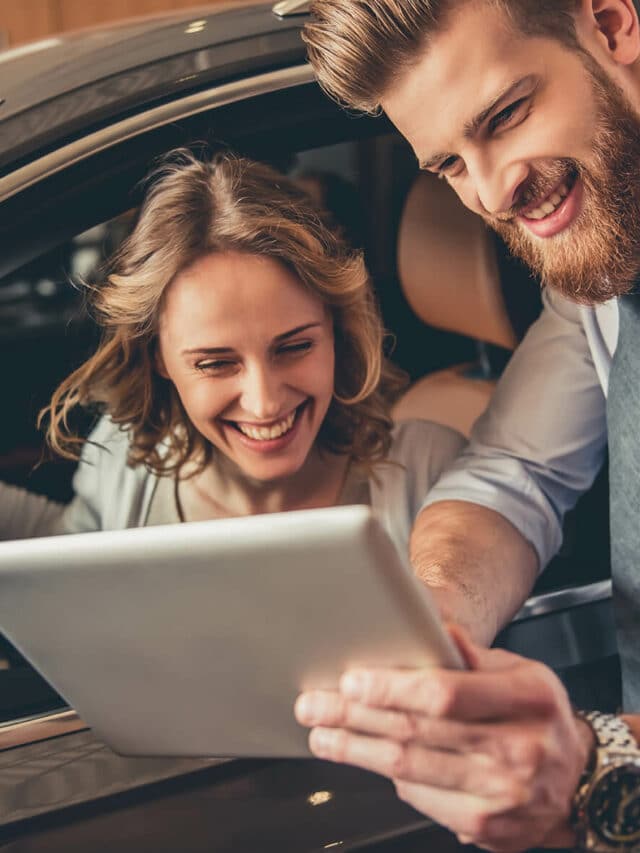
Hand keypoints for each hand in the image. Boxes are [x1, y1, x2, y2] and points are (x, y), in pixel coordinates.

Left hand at [295, 628, 593, 851]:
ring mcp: (502, 795)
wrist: (575, 778)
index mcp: (527, 698)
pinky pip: (423, 801)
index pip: (445, 694)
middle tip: (315, 705)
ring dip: (357, 751)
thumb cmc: (538, 714)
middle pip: (417, 734)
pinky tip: (369, 759)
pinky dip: (391, 778)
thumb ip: (472, 654)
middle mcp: (517, 749)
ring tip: (323, 735)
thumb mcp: (520, 670)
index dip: (391, 689)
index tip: (351, 681)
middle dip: (354, 718)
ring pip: (410, 771)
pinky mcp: (486, 827)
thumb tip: (430, 625)